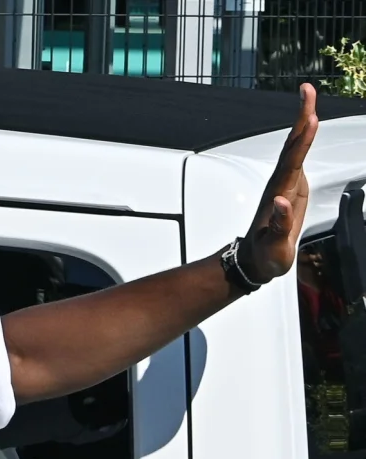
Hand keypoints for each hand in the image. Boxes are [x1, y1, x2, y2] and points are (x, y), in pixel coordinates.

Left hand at [241, 83, 319, 282]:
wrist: (254, 260)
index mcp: (279, 192)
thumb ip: (279, 224)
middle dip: (302, 117)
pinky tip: (309, 127)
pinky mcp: (290, 187)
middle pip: (293, 145)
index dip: (303, 139)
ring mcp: (284, 183)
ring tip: (309, 101)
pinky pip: (298, 157)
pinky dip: (305, 140)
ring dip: (302, 123)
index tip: (312, 117)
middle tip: (307, 90)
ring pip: (295, 148)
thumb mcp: (274, 244)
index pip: (293, 160)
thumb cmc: (265, 254)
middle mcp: (280, 182)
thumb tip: (281, 201)